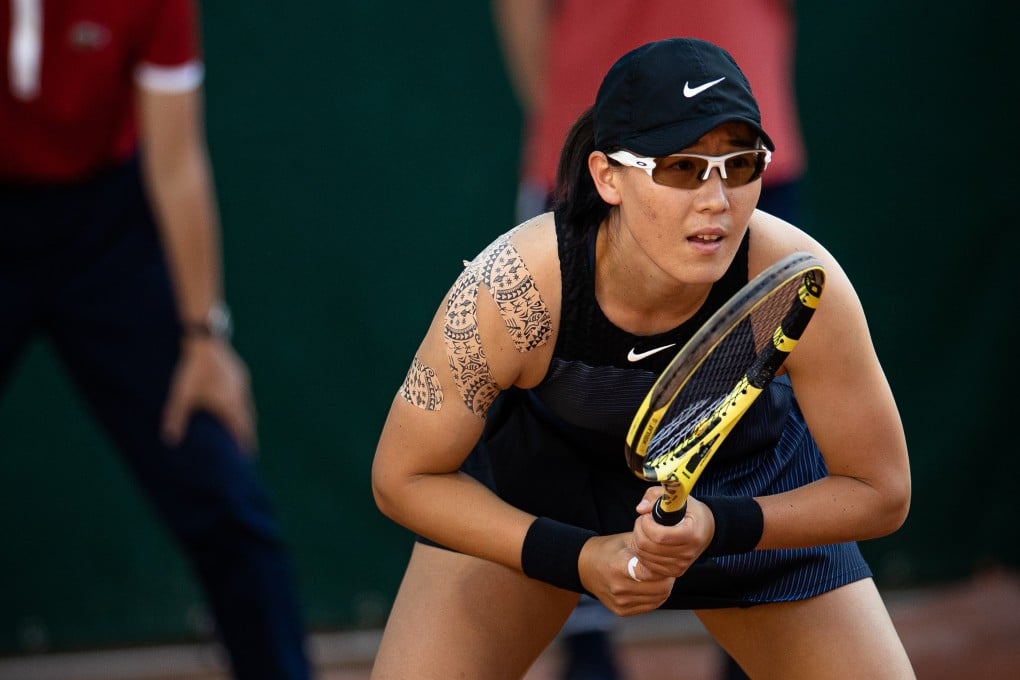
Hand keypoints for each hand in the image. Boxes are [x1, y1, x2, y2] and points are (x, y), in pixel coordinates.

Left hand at [161, 337, 257, 452]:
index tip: (248, 457)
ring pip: (248, 408)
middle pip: (249, 421)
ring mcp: (242, 384)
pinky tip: (234, 407)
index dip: (245, 444)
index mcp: (229, 405)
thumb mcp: (182, 395)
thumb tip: (169, 441)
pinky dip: (242, 407)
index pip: (242, 430)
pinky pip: (244, 396)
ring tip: (242, 431)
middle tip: (248, 449)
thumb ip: (176, 418)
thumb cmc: (192, 369)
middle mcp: (240, 396)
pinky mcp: (240, 374)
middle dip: (248, 435)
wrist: (206, 340)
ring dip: (246, 421)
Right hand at [576, 533, 674, 616]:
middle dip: (668, 578)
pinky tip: (649, 585)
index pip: (653, 573)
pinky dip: (655, 596)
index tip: (667, 561)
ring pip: (659, 599)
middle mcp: (619, 587)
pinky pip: (650, 606)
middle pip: (661, 588)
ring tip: (657, 576)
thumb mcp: (627, 540)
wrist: (585, 567)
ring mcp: (620, 602)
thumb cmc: (608, 550)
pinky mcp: (622, 611)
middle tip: (666, 569)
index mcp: (619, 566)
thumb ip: (648, 546)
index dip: (665, 568)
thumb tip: (671, 549)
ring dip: (664, 587)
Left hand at [630, 487, 714, 577]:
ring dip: (638, 541)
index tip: (646, 516)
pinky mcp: (674, 572)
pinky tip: (646, 543)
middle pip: (648, 547)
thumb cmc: (690, 511)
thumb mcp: (677, 496)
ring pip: (645, 557)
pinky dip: (642, 554)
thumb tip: (640, 509)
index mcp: (691, 534)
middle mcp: (687, 553)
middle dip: (638, 531)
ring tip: (645, 531)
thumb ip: (655, 496)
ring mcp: (680, 565)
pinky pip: (648, 567)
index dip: (646, 525)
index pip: (659, 536)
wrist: (706, 529)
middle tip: (642, 521)